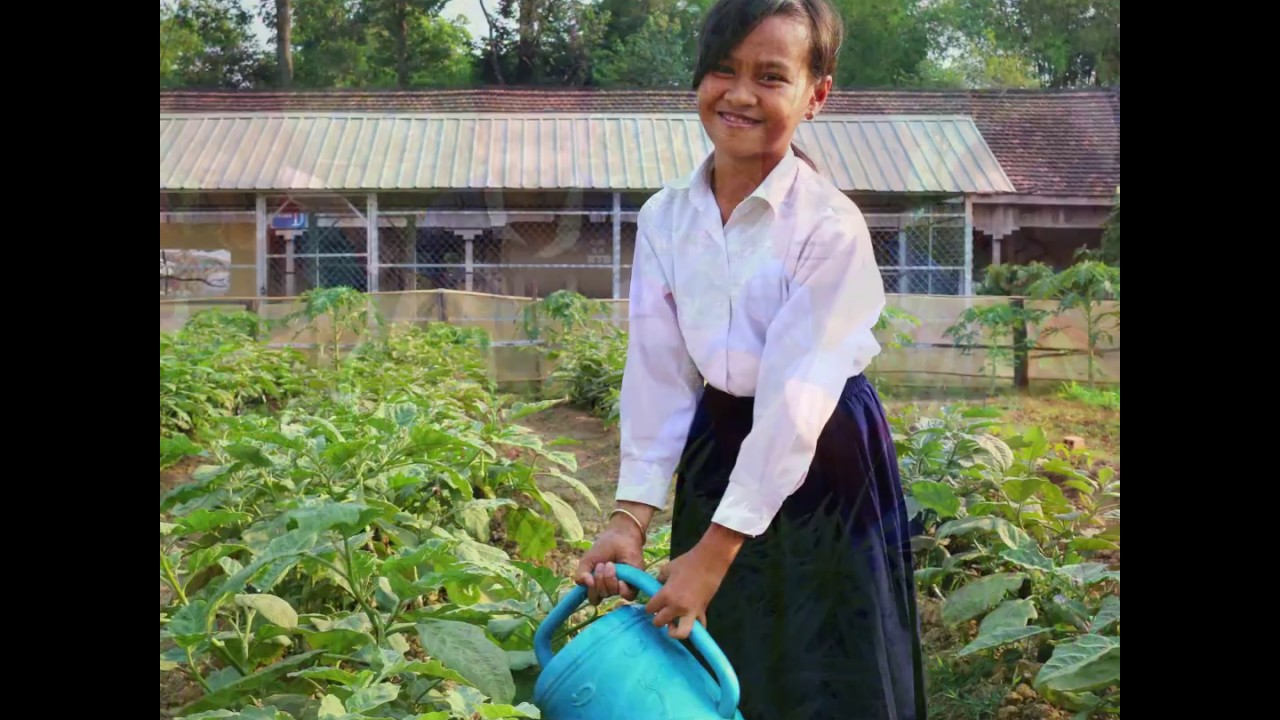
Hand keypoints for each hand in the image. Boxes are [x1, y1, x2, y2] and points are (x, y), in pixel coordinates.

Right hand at [574, 503, 651, 604]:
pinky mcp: (634, 583)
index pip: (593, 598)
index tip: (589, 576)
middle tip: (602, 565)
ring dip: (608, 579)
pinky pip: (628, 596)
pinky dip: (622, 589)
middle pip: (599, 596)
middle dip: (598, 580)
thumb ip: (581, 575)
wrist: (620, 536)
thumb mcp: (587, 561)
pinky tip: (621, 580)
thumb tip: (588, 585)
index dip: (590, 590)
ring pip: (611, 593)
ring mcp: (621, 586)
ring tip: (611, 564)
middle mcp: (609, 588)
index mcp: (598, 585)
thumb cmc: (604, 548)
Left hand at [645, 524, 744, 639]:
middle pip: (659, 623)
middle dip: (658, 618)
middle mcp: (676, 607)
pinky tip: (690, 622)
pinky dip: (695, 627)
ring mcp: (690, 612)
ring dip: (674, 631)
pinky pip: (699, 627)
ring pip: (680, 633)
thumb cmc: (687, 562)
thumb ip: (659, 581)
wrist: (709, 562)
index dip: (649, 607)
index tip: (652, 604)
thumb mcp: (667, 569)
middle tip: (662, 612)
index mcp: (665, 595)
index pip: (650, 609)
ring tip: (673, 625)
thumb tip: (658, 588)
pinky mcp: (702, 612)